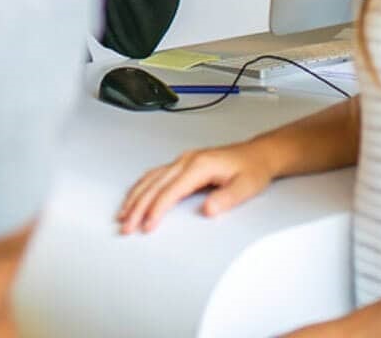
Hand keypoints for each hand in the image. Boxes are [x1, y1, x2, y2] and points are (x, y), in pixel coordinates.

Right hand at [116, 141, 274, 234]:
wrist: (258, 154)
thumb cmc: (252, 169)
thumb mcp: (246, 186)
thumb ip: (227, 199)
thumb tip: (208, 210)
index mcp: (200, 165)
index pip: (171, 190)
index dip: (156, 209)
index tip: (147, 226)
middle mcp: (188, 160)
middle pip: (155, 184)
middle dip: (138, 206)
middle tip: (127, 226)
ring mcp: (184, 160)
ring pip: (151, 178)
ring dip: (135, 197)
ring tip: (123, 216)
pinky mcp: (183, 164)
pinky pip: (156, 175)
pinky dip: (141, 187)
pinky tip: (134, 197)